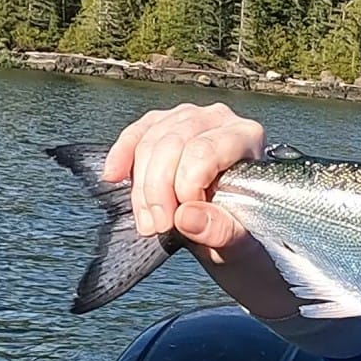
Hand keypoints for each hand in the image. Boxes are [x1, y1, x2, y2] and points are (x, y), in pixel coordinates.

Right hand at [101, 102, 297, 317]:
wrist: (233, 233)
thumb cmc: (243, 233)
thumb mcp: (240, 242)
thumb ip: (221, 230)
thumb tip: (187, 216)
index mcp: (247, 137)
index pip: (204, 151)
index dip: (184, 186)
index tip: (178, 221)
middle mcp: (220, 119)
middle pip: (173, 143)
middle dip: (157, 189)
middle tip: (157, 227)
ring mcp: (191, 118)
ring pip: (150, 140)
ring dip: (140, 185)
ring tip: (147, 222)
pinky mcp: (165, 125)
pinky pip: (137, 133)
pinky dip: (122, 155)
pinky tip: (113, 176)